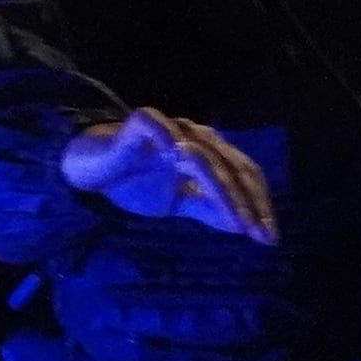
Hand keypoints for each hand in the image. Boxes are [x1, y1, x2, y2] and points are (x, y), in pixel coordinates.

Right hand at [61, 110, 277, 242]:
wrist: (91, 168)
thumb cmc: (137, 181)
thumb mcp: (178, 202)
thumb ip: (208, 209)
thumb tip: (243, 227)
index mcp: (210, 152)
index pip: (245, 174)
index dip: (259, 204)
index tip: (268, 238)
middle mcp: (196, 136)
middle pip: (233, 166)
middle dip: (249, 203)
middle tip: (259, 234)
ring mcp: (171, 127)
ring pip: (205, 157)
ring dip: (224, 191)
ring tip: (236, 222)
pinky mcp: (141, 122)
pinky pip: (160, 128)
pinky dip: (172, 142)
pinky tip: (182, 163)